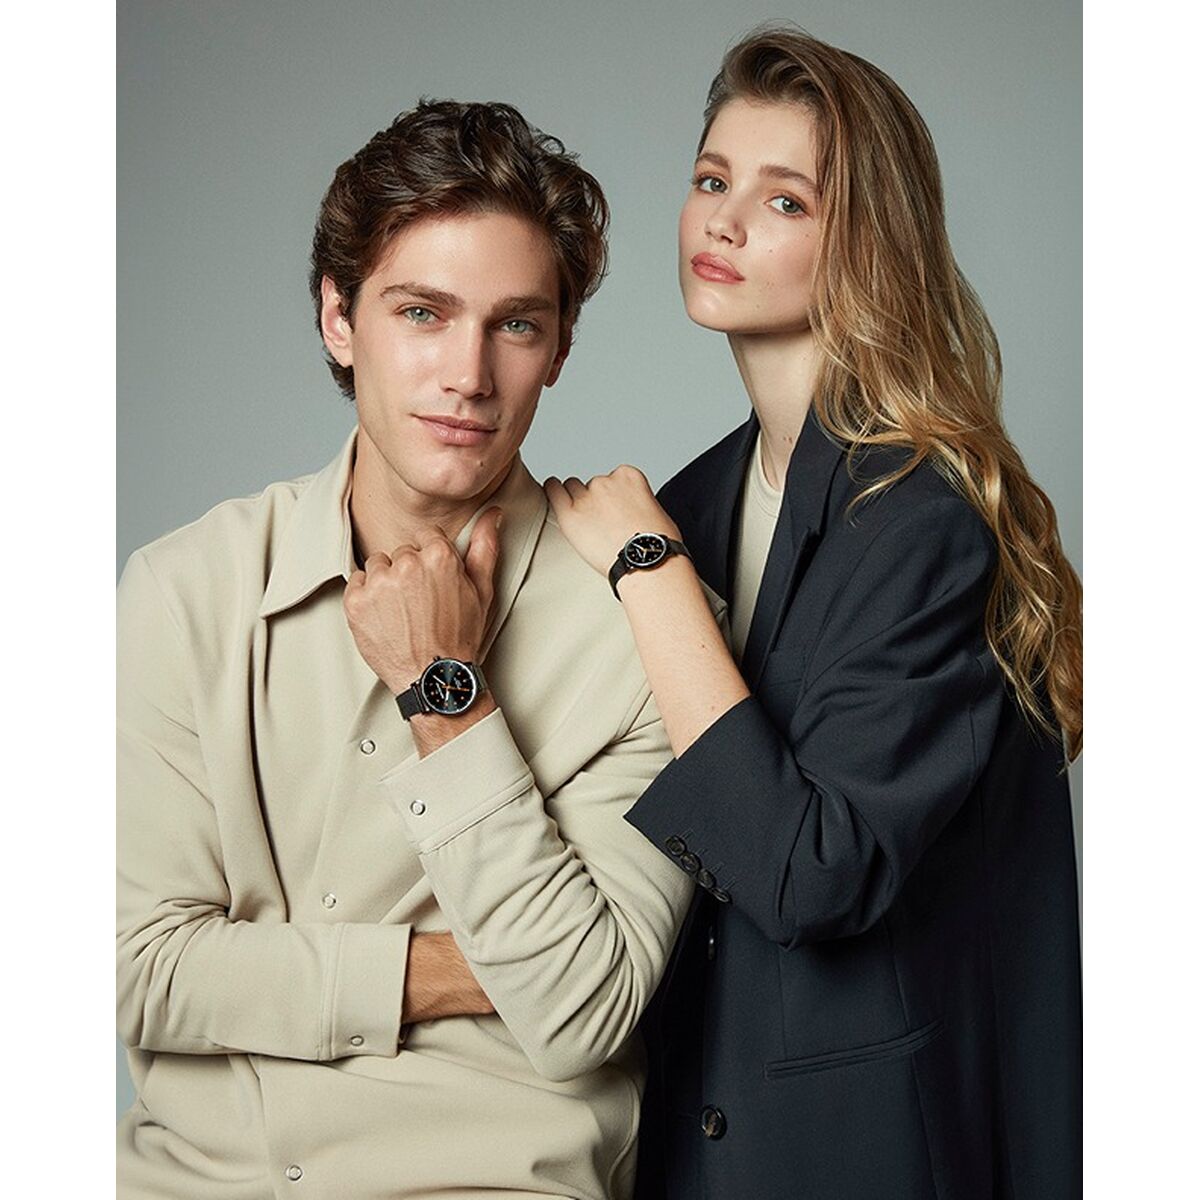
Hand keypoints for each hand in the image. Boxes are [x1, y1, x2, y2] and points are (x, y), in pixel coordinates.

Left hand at [343, 508, 500, 693]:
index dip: (431, 560)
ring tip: (401, 611)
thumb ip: (485, 547)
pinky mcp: (356, 602)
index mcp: (439, 557)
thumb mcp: (482, 591)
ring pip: (377, 565)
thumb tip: (492, 514)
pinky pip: (356, 582)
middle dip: (408, 572)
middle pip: (401, 551)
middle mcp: (406, 564)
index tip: (433, 583)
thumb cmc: (460, 637)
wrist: (434, 677)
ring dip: (385, 582)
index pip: (426, 536)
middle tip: (419, 603)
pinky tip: (384, 616)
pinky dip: (366, 597)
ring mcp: (379, 583)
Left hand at [545, 467, 681, 576]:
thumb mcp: (655, 509)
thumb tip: (628, 510)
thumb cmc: (655, 544)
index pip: (613, 478)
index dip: (613, 496)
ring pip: (573, 489)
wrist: (646, 563)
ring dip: (576, 501)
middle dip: (595, 500)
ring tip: (585, 521)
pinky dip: (552, 491)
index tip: (615, 510)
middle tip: (602, 522)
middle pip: (592, 484)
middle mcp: (606, 482)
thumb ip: (636, 501)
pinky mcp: (570, 514)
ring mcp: (586, 497)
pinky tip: (552, 492)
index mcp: (629, 476)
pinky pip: (553, 492)